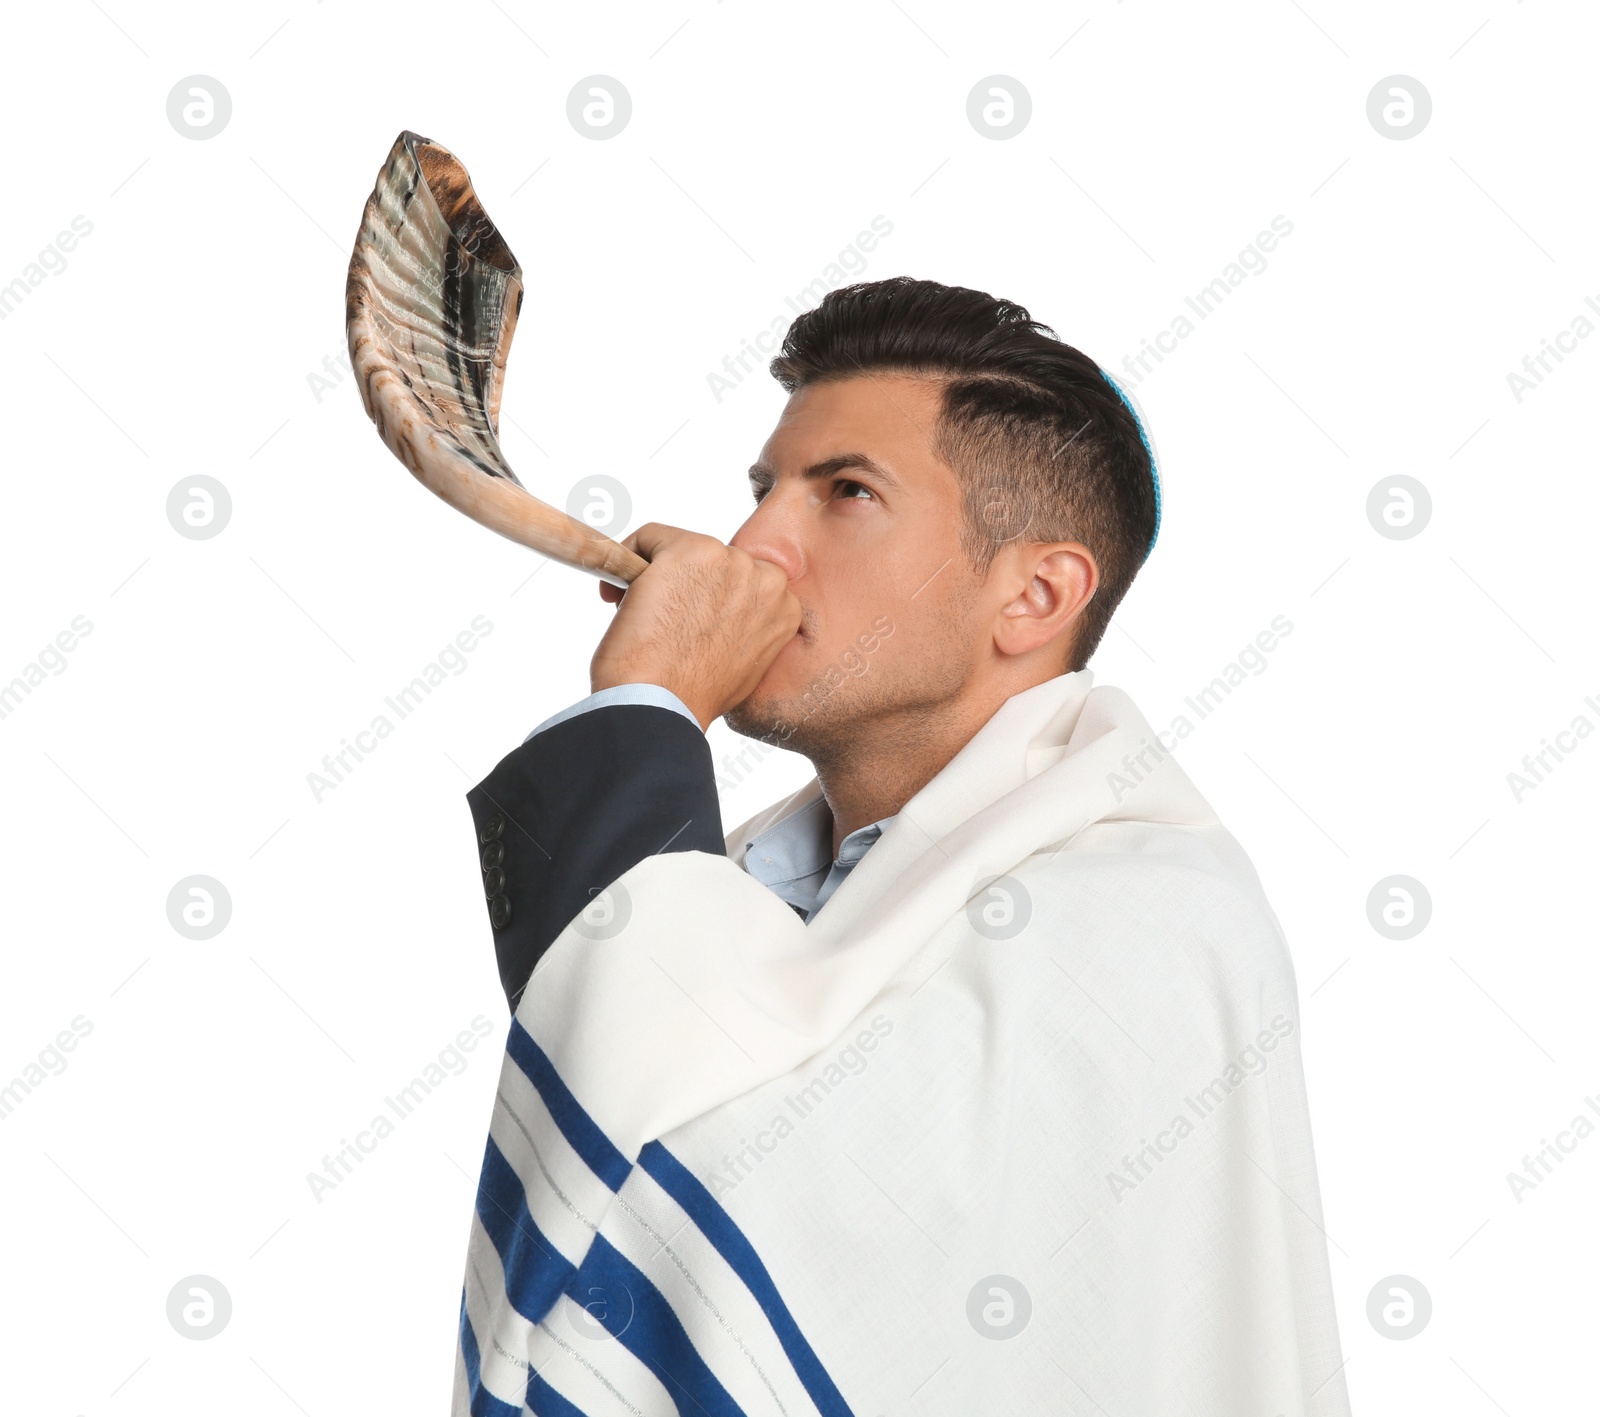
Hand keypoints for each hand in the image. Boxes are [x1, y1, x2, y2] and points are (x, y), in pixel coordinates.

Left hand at [592, 524, 800, 728]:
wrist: (660, 704)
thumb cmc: (693, 695)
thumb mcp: (743, 664)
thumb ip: (746, 630)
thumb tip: (720, 617)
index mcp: (784, 606)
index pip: (745, 583)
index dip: (711, 599)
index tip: (688, 620)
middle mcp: (763, 577)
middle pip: (715, 563)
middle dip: (686, 585)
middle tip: (662, 620)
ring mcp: (727, 562)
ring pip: (682, 548)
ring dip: (658, 574)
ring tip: (643, 614)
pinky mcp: (687, 551)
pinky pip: (650, 537)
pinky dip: (630, 557)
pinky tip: (619, 597)